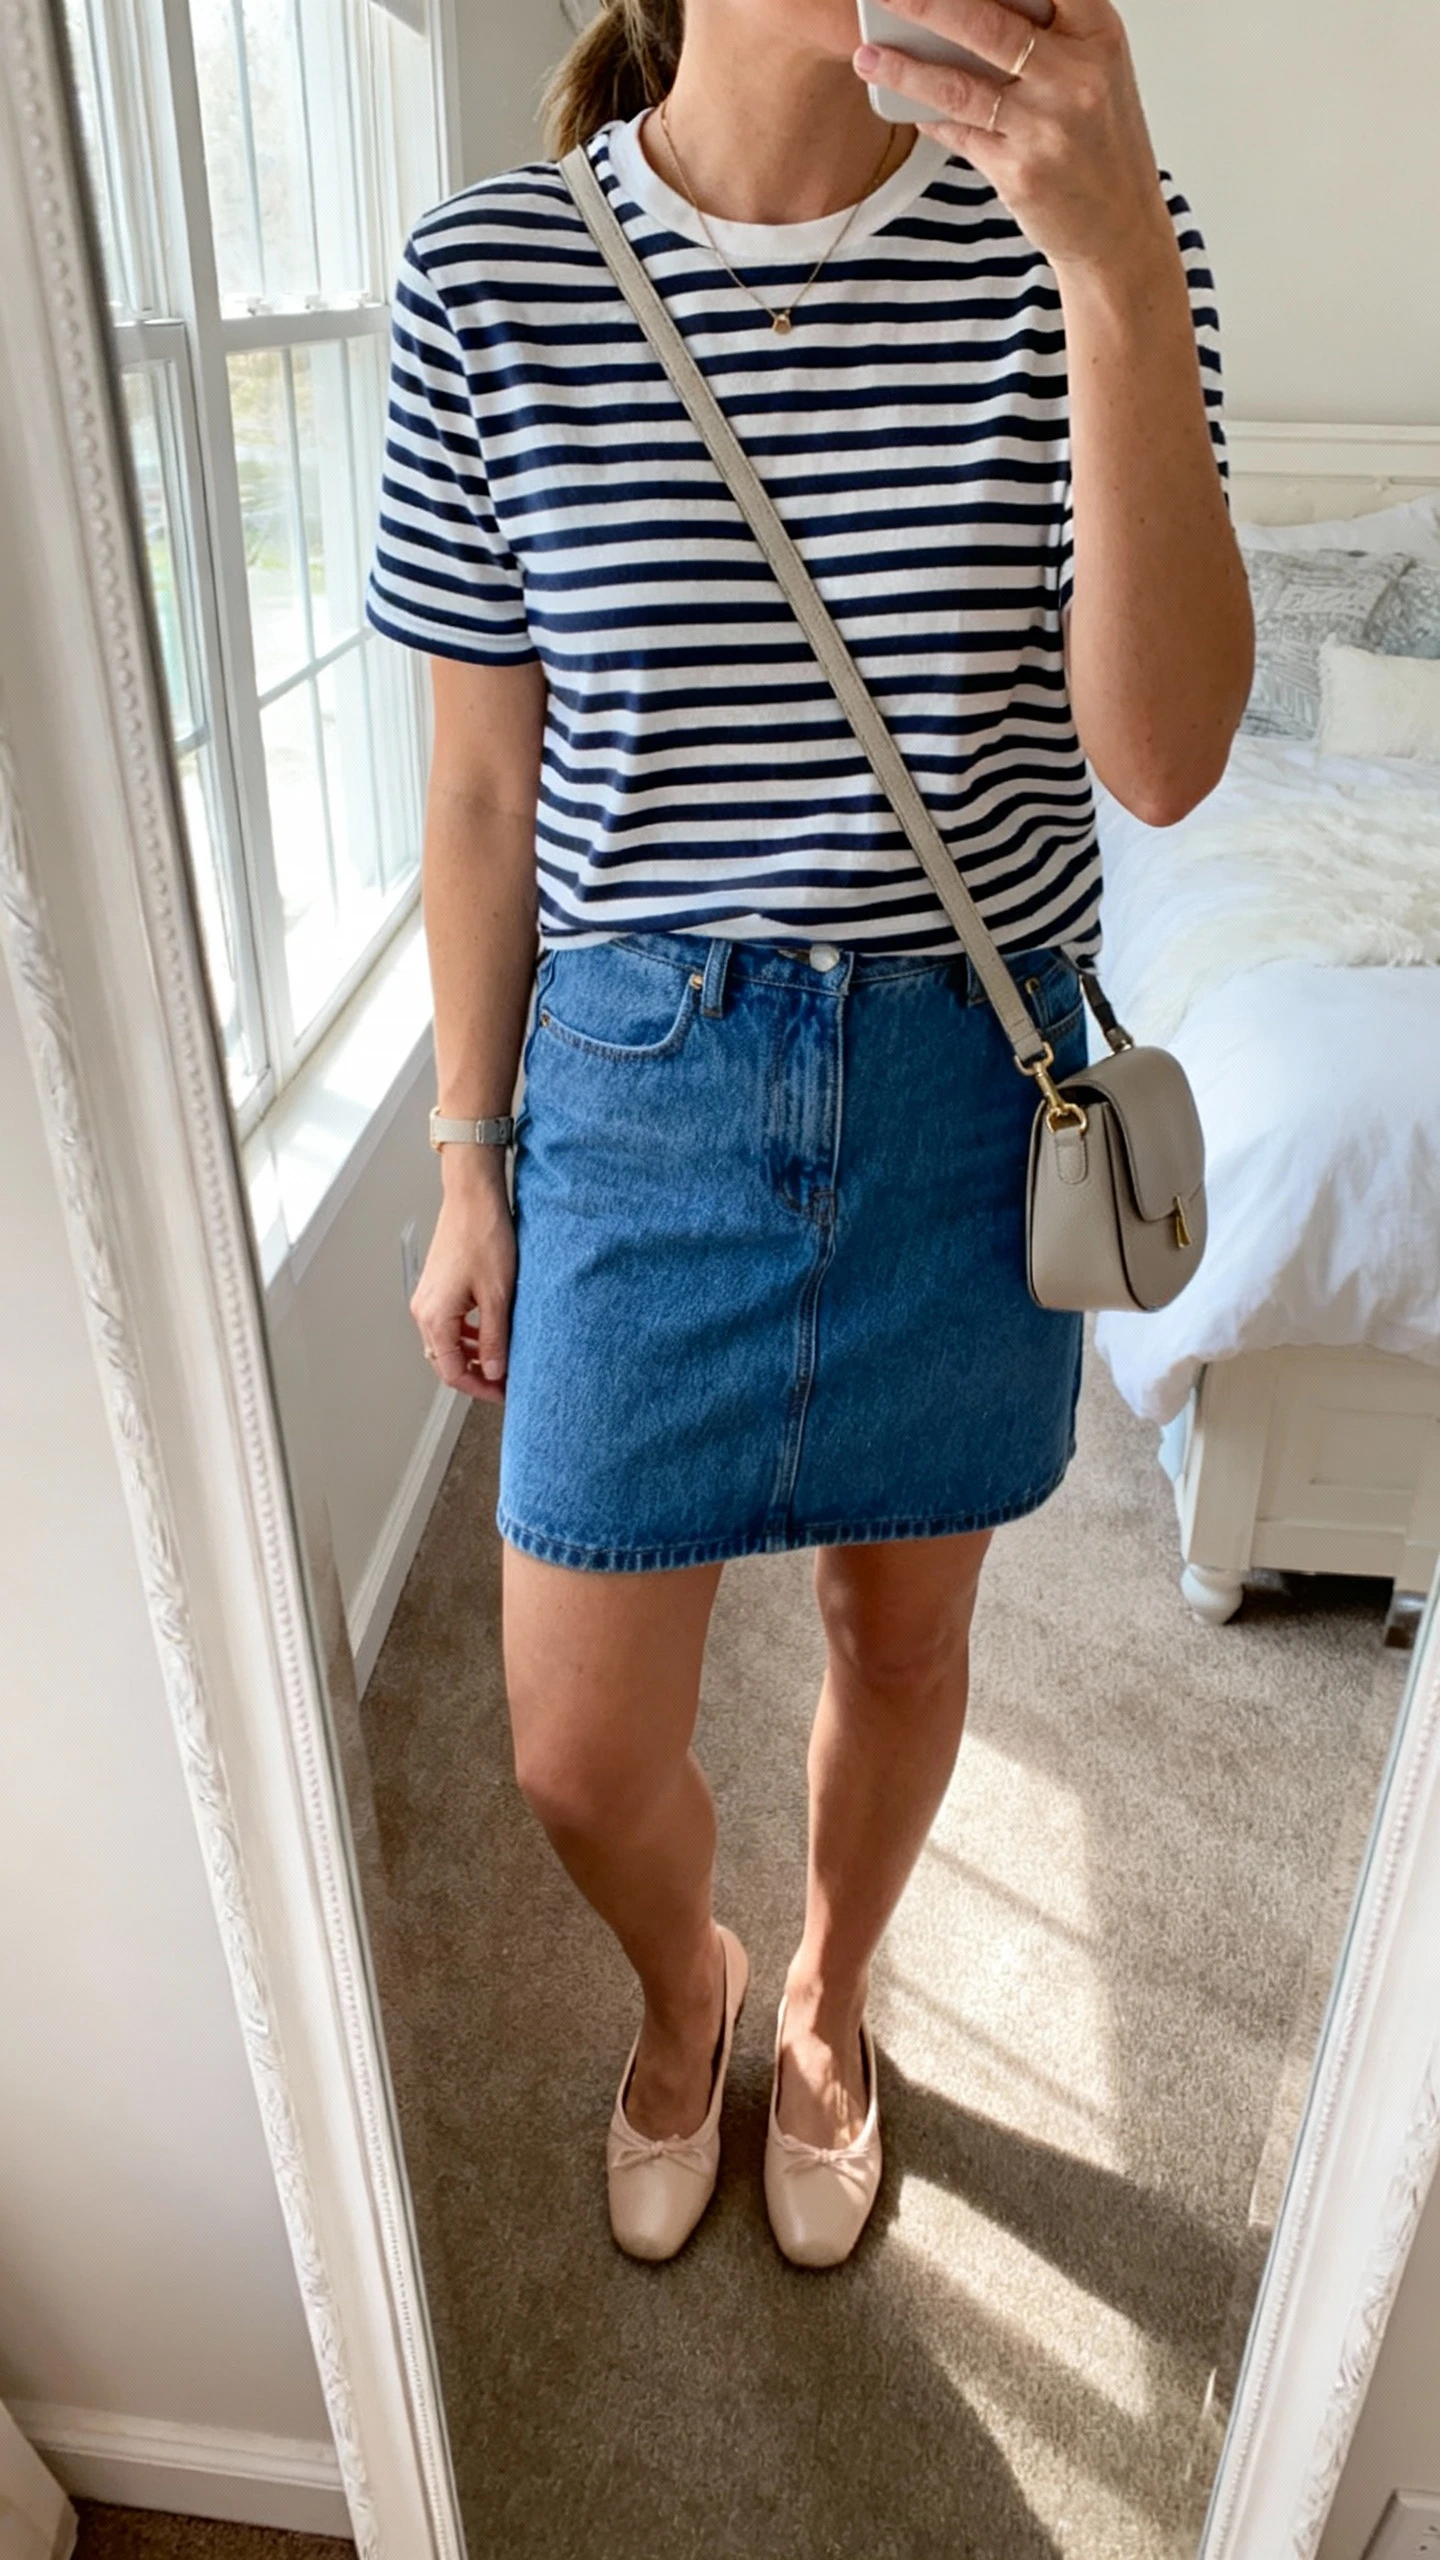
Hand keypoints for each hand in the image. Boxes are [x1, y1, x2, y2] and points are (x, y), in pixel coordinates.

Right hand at [410, 1155, 516, 1404]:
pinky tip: (489, 1332)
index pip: (453, 1372)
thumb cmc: (483, 1236)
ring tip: (502, 1358)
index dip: (480, 1388)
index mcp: (435, 1318)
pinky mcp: (436, 1287)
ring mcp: (428, 1298)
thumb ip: (495, 1338)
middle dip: (476, 1374)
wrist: (473, 1198)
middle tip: (505, 1381)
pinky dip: (467, 1335)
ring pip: (447, 1343)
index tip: (504, 1392)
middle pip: (446, 1361)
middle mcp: (424, 1311)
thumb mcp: (497, 1295)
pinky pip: (447, 1323)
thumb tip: (496, 1371)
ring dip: (472, 1355)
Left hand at [854, 0, 1173, 277]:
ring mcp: (1047, 126)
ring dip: (904, 68)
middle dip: (925, 3)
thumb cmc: (1099, 138)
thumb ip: (1047, 31)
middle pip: (986, 24)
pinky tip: (900, 101)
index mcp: (1098, 33)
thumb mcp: (1094, 68)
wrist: (1119, 228)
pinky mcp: (1020, 171)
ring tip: (866, 54)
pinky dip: (926, 115)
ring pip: (959, 85)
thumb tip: (961, 9)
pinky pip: (958, 133)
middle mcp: (1076, 74)